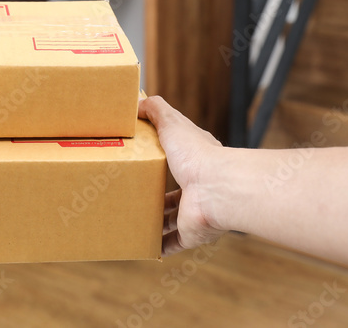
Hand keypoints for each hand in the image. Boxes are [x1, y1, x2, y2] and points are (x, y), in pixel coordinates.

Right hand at [139, 96, 227, 255]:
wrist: (217, 188)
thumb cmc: (198, 154)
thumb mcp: (172, 123)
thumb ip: (156, 110)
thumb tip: (141, 101)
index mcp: (193, 163)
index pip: (176, 160)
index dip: (160, 160)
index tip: (142, 160)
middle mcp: (196, 188)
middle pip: (173, 195)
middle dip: (156, 197)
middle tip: (131, 196)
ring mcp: (194, 212)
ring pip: (172, 221)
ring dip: (154, 223)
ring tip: (130, 221)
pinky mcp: (191, 233)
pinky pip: (173, 244)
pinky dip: (159, 247)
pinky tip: (142, 247)